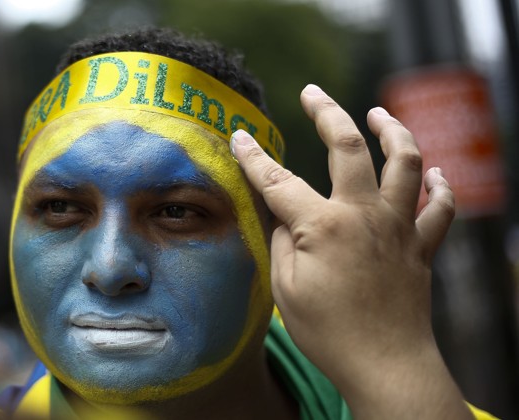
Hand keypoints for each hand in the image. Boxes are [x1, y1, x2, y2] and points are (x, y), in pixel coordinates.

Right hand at [231, 84, 471, 418]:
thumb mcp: (286, 289)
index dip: (254, 158)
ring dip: (394, 131)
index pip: (278, 181)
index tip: (240, 137)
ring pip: (406, 163)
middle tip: (313, 93)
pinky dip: (441, 186)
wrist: (386, 364)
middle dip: (327, 113)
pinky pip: (440, 208)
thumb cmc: (329, 332)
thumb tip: (280, 214)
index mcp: (323, 226)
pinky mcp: (421, 246)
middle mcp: (364, 215)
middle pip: (348, 147)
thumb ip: (281, 241)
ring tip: (380, 113)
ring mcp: (398, 227)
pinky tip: (436, 173)